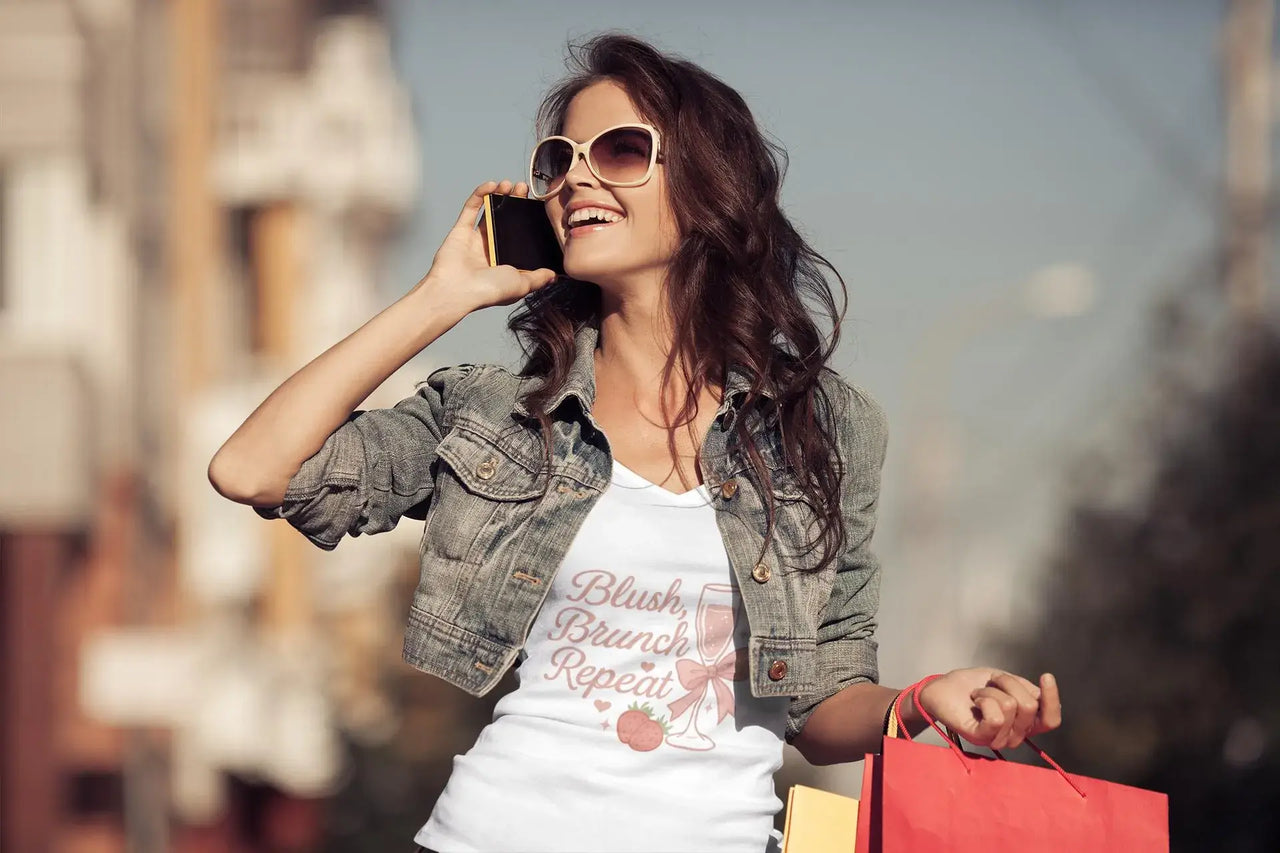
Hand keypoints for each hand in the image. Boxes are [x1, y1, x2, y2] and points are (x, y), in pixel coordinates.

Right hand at [412, 180, 558, 312]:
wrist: (458, 290)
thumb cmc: (489, 290)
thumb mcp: (522, 284)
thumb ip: (538, 278)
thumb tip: (553, 275)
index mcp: (506, 262)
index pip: (520, 238)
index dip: (529, 222)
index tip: (538, 207)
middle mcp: (491, 250)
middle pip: (506, 220)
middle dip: (516, 202)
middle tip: (524, 189)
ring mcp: (475, 239)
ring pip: (490, 212)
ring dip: (500, 195)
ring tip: (510, 184)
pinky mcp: (461, 231)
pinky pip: (471, 208)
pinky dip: (480, 194)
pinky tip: (492, 185)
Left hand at [916, 668, 1061, 750]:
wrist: (942, 687)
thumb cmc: (974, 685)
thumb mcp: (1007, 682)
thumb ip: (1027, 691)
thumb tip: (1043, 695)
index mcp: (1024, 724)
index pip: (1050, 720)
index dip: (1053, 699)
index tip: (1046, 676)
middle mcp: (1014, 736)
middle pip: (1030, 705)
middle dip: (1009, 683)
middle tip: (991, 683)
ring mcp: (997, 739)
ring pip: (1012, 706)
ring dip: (992, 690)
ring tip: (978, 694)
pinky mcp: (980, 737)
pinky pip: (996, 717)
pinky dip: (985, 699)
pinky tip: (975, 700)